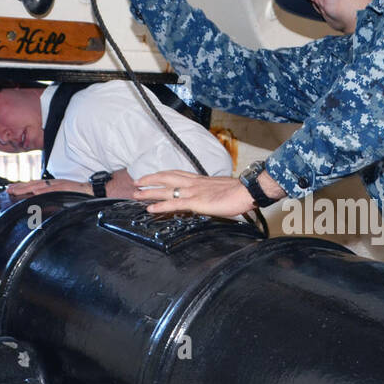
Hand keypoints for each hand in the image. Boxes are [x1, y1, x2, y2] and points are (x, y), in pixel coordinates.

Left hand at [6, 170, 137, 199]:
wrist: (103, 192)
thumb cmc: (87, 198)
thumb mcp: (69, 201)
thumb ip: (59, 205)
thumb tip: (48, 214)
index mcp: (56, 188)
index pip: (36, 187)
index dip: (23, 188)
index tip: (10, 191)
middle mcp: (57, 185)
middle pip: (35, 185)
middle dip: (20, 187)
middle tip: (6, 190)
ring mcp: (62, 185)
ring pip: (40, 186)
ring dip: (26, 188)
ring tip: (14, 191)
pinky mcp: (68, 188)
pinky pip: (53, 189)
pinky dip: (42, 190)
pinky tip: (33, 191)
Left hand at [134, 170, 254, 216]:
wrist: (247, 191)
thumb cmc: (239, 192)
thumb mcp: (221, 190)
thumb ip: (211, 193)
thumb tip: (209, 198)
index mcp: (200, 180)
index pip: (177, 174)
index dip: (163, 175)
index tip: (153, 176)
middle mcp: (194, 183)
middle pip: (167, 178)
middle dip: (150, 179)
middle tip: (137, 182)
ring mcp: (193, 192)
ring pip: (166, 190)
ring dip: (149, 192)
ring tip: (136, 194)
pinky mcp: (196, 202)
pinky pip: (174, 204)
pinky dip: (160, 206)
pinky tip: (150, 209)